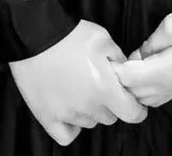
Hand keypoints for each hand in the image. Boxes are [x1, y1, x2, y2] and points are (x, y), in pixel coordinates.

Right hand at [8, 19, 147, 145]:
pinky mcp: (47, 116)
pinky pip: (66, 135)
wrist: (35, 34)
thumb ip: (120, 60)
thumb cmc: (70, 35)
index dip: (136, 108)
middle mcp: (88, 107)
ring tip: (80, 89)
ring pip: (89, 123)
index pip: (133, 114)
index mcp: (106, 89)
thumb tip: (126, 74)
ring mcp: (67, 114)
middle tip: (101, 85)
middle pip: (109, 117)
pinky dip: (71, 127)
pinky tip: (70, 112)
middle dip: (110, 103)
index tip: (133, 102)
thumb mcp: (104, 39)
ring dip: (90, 111)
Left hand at [111, 5, 171, 108]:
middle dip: (120, 79)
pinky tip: (144, 69)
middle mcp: (168, 87)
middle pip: (133, 93)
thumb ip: (148, 46)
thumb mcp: (168, 27)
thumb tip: (137, 57)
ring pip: (145, 97)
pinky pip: (157, 95)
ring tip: (127, 64)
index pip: (125, 80)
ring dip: (133, 86)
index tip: (104, 54)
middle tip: (112, 59)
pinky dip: (145, 87)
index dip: (112, 68)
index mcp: (161, 75)